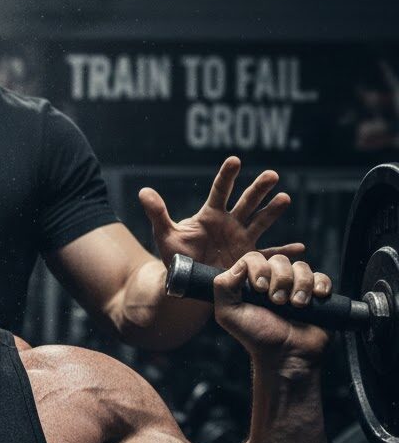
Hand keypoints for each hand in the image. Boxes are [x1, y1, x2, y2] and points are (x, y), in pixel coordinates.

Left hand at [139, 156, 303, 269]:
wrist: (187, 282)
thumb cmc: (176, 257)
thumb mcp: (165, 235)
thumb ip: (157, 213)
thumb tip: (143, 190)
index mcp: (210, 215)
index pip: (219, 191)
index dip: (226, 176)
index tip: (234, 160)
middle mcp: (229, 223)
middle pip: (246, 202)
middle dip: (258, 189)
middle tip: (271, 174)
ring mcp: (241, 240)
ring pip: (259, 222)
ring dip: (272, 211)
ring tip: (284, 198)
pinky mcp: (248, 259)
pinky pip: (268, 255)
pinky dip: (283, 253)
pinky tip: (299, 248)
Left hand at [212, 251, 331, 369]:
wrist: (285, 354)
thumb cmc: (255, 335)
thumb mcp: (228, 313)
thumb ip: (223, 287)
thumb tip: (239, 265)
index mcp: (251, 282)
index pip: (253, 257)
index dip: (258, 268)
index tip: (260, 289)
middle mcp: (273, 280)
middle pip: (279, 260)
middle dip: (280, 280)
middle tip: (277, 302)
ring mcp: (295, 286)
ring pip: (301, 267)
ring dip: (299, 285)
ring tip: (296, 305)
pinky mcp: (316, 293)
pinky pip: (321, 276)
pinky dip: (320, 284)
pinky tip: (316, 297)